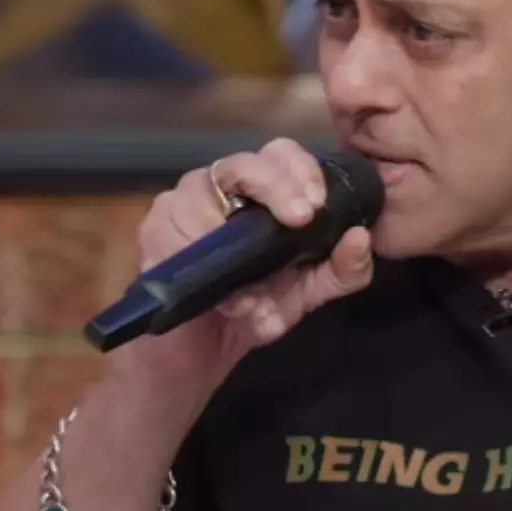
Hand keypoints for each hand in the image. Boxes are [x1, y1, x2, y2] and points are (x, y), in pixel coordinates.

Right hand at [118, 138, 374, 381]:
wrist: (198, 356)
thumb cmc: (251, 310)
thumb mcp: (306, 292)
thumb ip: (341, 269)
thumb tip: (360, 238)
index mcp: (257, 190)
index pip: (279, 154)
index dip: (300, 170)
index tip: (317, 205)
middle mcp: (216, 185)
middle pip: (243, 162)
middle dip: (277, 186)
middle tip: (302, 217)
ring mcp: (177, 204)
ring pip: (208, 202)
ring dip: (238, 255)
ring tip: (258, 299)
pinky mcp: (151, 233)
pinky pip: (179, 239)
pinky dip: (208, 276)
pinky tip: (229, 304)